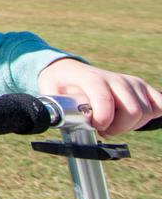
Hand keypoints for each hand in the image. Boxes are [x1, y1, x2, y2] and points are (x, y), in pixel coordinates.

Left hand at [37, 58, 161, 134]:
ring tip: (113, 123)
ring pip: (146, 111)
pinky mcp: (141, 87)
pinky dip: (152, 115)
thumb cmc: (58, 83)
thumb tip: (49, 117)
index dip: (104, 119)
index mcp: (91, 78)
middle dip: (119, 127)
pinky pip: (159, 104)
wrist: (67, 70)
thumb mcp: (48, 91)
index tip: (96, 127)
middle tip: (103, 128)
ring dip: (132, 125)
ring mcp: (130, 82)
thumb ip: (50, 104)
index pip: (105, 98)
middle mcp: (114, 78)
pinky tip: (134, 119)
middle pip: (133, 110)